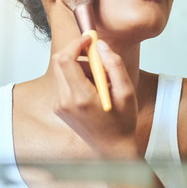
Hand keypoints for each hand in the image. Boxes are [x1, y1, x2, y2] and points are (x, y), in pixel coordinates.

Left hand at [51, 34, 138, 158]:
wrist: (112, 148)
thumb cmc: (122, 122)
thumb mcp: (126, 92)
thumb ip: (114, 65)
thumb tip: (100, 45)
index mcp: (81, 97)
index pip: (65, 59)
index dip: (76, 43)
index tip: (90, 39)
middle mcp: (65, 101)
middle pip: (59, 62)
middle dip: (77, 52)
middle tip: (97, 56)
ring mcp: (60, 105)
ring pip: (62, 71)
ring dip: (80, 67)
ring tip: (101, 80)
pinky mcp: (59, 107)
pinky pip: (64, 82)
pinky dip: (78, 78)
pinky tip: (94, 89)